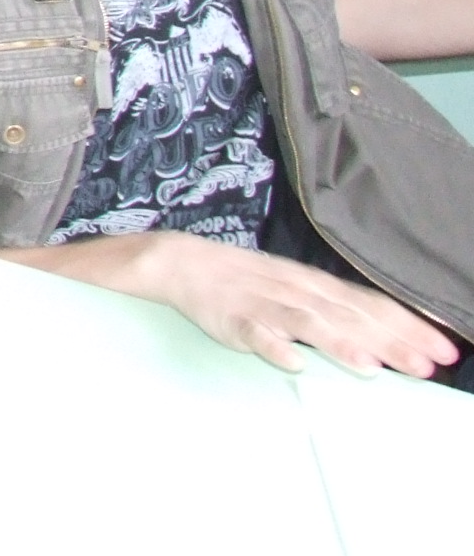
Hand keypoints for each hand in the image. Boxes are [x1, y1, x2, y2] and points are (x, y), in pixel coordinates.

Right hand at [137, 232, 458, 378]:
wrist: (184, 261)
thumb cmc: (248, 281)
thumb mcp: (298, 287)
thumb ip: (337, 309)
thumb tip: (386, 337)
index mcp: (316, 285)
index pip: (371, 304)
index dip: (410, 325)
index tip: (447, 348)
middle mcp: (298, 292)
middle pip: (350, 316)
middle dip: (391, 341)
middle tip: (428, 365)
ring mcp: (265, 304)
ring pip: (308, 323)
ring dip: (340, 345)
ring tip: (371, 369)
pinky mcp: (233, 318)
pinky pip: (256, 333)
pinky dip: (275, 347)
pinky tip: (293, 364)